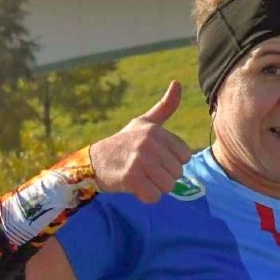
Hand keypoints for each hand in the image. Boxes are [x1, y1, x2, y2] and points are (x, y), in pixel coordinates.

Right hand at [89, 82, 192, 202]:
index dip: (172, 161)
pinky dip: (146, 197)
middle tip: (145, 169)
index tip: (154, 157)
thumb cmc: (124, 143)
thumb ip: (165, 107)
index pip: (185, 156)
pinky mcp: (131, 178)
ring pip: (168, 186)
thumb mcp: (144, 122)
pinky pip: (154, 196)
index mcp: (156, 131)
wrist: (94, 161)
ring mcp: (140, 160)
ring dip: (155, 186)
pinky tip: (135, 187)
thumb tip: (177, 82)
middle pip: (177, 173)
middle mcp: (149, 143)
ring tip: (140, 176)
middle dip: (163, 175)